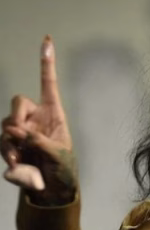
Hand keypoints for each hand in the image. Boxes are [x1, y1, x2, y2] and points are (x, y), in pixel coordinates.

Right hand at [1, 35, 76, 204]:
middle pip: (18, 103)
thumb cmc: (63, 168)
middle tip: (19, 134)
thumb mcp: (58, 155)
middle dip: (16, 117)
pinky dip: (6, 151)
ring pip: (5, 124)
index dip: (46, 63)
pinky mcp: (11, 144)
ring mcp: (21, 130)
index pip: (48, 84)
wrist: (52, 188)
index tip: (46, 40)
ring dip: (9, 140)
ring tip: (19, 157)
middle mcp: (36, 117)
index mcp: (54, 113)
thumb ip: (38, 141)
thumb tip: (15, 131)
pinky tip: (16, 163)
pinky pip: (2, 141)